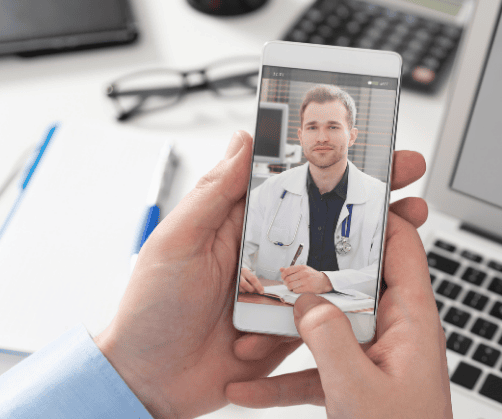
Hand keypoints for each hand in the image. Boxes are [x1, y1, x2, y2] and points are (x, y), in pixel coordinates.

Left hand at [94, 132, 300, 418]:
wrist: (150, 379)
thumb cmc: (152, 309)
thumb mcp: (178, 242)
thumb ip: (212, 195)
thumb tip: (241, 143)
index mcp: (230, 227)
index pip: (273, 190)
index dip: (300, 174)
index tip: (329, 160)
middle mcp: (256, 256)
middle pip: (307, 233)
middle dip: (319, 236)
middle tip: (315, 244)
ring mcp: (272, 293)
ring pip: (315, 276)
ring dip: (299, 290)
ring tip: (263, 308)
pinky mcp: (282, 328)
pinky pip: (310, 319)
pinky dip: (293, 327)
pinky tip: (255, 338)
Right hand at [226, 152, 449, 418]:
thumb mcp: (358, 389)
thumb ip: (329, 338)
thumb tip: (308, 302)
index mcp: (412, 322)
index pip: (402, 248)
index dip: (378, 217)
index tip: (346, 196)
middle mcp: (394, 333)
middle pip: (354, 282)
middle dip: (314, 273)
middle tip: (280, 253)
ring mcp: (372, 357)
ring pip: (327, 326)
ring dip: (287, 330)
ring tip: (249, 326)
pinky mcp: (354, 382)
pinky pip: (315, 368)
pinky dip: (283, 376)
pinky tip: (247, 388)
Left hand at [280, 265, 332, 293]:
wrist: (324, 281)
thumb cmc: (312, 275)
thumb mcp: (303, 269)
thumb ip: (292, 269)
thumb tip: (281, 269)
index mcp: (302, 267)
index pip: (287, 271)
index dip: (283, 275)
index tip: (283, 278)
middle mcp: (304, 273)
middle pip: (288, 279)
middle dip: (286, 283)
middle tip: (287, 284)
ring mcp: (306, 281)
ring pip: (291, 286)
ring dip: (289, 288)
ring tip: (291, 287)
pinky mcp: (308, 288)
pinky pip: (296, 290)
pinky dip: (294, 291)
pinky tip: (297, 289)